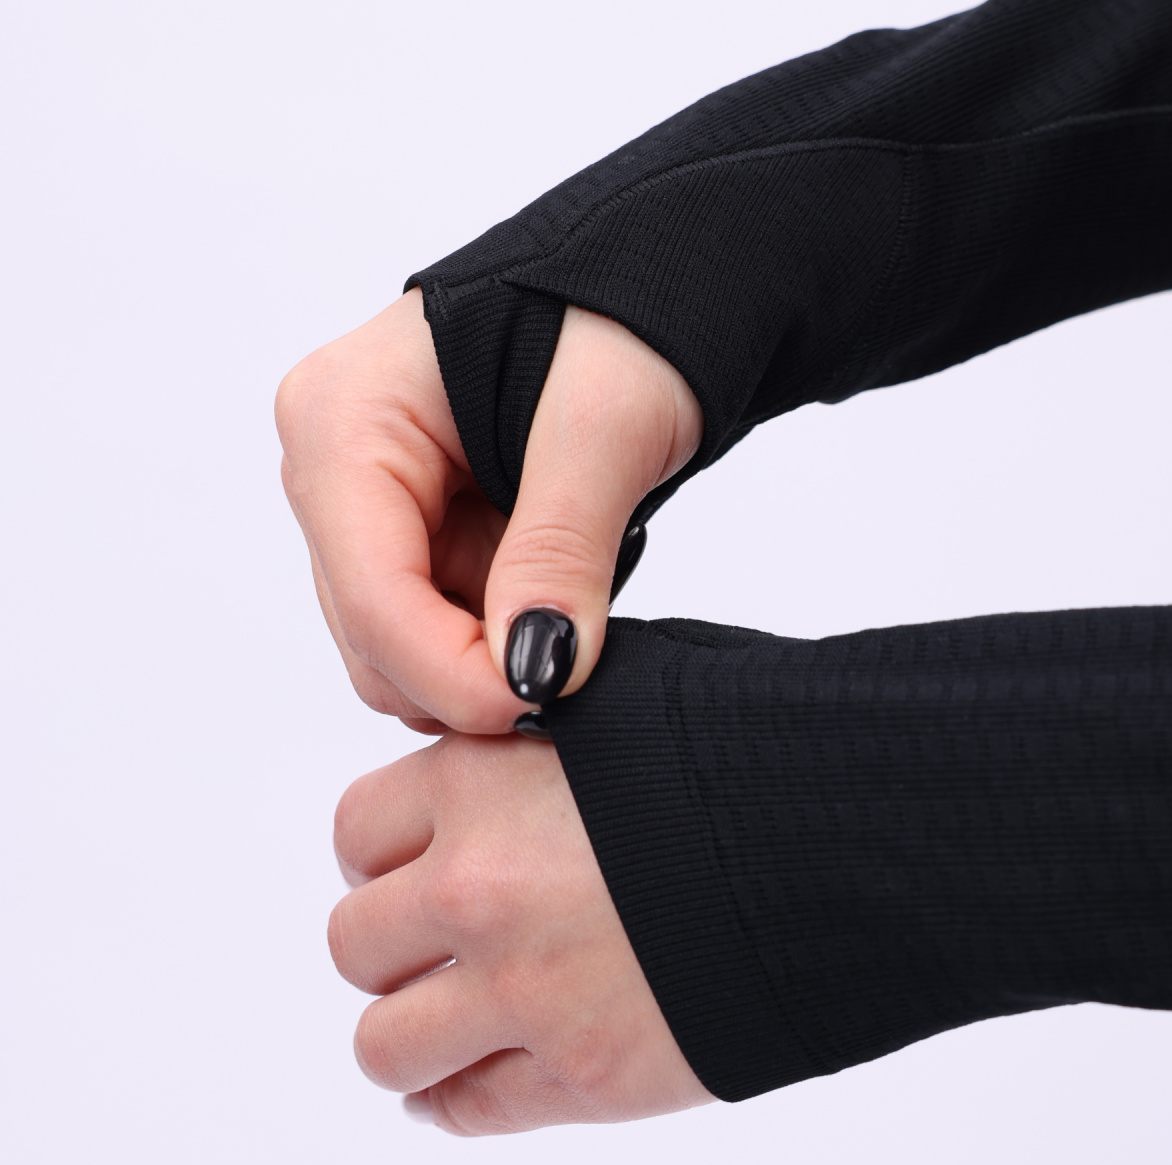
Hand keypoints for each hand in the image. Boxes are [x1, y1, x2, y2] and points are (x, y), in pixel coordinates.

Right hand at [275, 290, 700, 733]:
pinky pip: (440, 621)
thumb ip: (557, 553)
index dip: (454, 674)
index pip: (372, 598)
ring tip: (571, 611)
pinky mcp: (417, 524)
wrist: (659, 279)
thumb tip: (534, 672)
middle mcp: (334, 465)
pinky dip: (498, 635)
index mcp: (342, 421)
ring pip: (402, 644)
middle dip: (468, 671)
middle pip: (373, 636)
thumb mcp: (601, 428)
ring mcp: (371, 500)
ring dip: (485, 657)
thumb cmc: (628, 314)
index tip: (545, 702)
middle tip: (572, 667)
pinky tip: (554, 600)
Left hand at [328, 733, 713, 1134]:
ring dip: (411, 1031)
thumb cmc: (751, 748)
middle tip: (442, 942)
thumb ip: (530, 736)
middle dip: (395, 942)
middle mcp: (481, 886)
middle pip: (357, 942)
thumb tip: (500, 755)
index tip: (414, 863)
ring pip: (384, 1044)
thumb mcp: (620, 697)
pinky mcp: (586, 1077)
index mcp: (481, 779)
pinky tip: (477, 1076)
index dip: (384, 850)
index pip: (358, 830)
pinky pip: (463, 1111)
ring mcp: (527, 991)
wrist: (856, 835)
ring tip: (452, 1017)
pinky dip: (456, 1097)